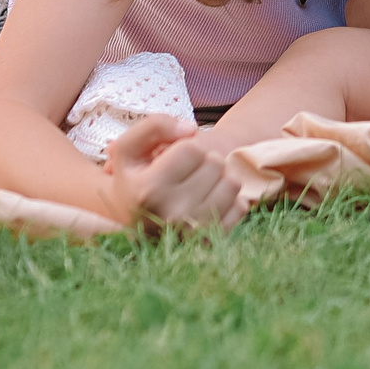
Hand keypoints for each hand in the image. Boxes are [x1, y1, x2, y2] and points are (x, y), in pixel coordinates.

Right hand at [97, 113, 239, 229]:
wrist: (132, 225)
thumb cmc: (133, 180)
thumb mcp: (129, 148)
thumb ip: (154, 125)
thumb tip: (191, 129)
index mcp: (148, 191)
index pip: (192, 149)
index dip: (184, 147)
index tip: (171, 160)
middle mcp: (172, 216)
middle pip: (216, 163)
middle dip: (203, 161)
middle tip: (185, 174)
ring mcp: (195, 233)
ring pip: (232, 183)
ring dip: (218, 179)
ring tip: (197, 186)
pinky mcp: (212, 242)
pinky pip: (240, 206)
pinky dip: (228, 200)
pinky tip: (206, 203)